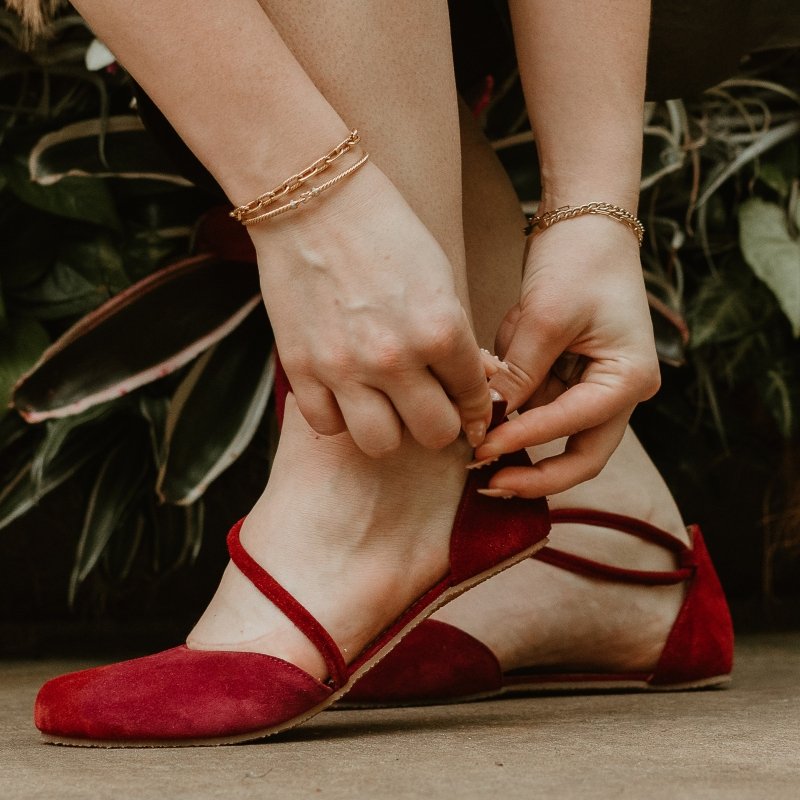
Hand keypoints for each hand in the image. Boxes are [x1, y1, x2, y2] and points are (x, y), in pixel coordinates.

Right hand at [251, 161, 491, 456]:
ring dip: (390, 429)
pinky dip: (339, 416)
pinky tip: (343, 392)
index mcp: (440, 329)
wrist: (312, 198)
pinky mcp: (301, 368)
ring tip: (384, 404)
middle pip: (434, 434)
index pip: (473, 398)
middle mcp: (395, 357)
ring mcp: (344, 367)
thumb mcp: (439, 278)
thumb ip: (455, 338)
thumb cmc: (384, 231)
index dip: (475, 408)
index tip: (468, 410)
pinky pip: (327, 425)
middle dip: (439, 424)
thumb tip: (472, 386)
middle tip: (429, 407)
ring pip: (381, 443)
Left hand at [473, 216, 660, 495]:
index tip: (482, 448)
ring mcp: (596, 387)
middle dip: (536, 475)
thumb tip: (489, 420)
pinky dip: (514, 405)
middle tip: (490, 484)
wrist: (586, 224)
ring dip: (518, 437)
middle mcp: (620, 392)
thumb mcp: (546, 316)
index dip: (526, 440)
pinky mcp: (571, 377)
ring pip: (557, 436)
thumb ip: (521, 373)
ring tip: (477, 440)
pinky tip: (487, 395)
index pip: (575, 425)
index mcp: (629, 378)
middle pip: (582, 456)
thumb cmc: (579, 261)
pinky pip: (540, 404)